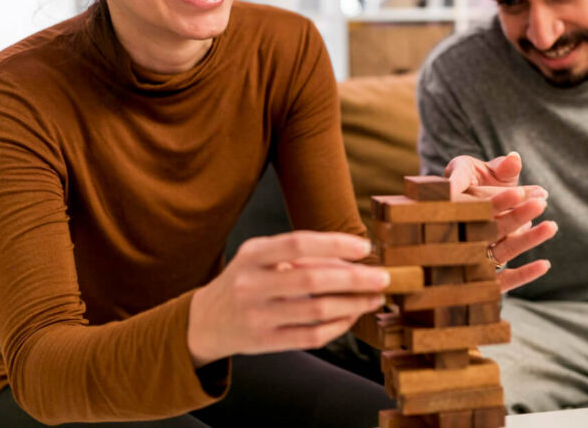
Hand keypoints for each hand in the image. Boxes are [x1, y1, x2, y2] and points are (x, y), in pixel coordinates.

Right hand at [187, 231, 388, 366]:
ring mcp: (257, 317)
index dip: (333, 244)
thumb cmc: (246, 279)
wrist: (205, 321)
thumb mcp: (260, 256)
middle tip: (382, 278)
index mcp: (252, 255)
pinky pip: (311, 336)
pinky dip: (338, 327)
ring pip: (316, 312)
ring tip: (374, 298)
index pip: (297, 244)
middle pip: (312, 281)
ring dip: (353, 305)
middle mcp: (251, 285)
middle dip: (354, 280)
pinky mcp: (265, 342)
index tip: (364, 248)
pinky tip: (351, 316)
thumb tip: (351, 258)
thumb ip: (298, 255)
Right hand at [445, 153, 556, 292]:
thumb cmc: (483, 181)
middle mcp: (453, 220)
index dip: (494, 197)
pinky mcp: (479, 271)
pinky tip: (545, 264)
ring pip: (496, 246)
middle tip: (541, 203)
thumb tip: (514, 160)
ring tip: (551, 227)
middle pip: (486, 222)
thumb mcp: (491, 171)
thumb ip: (503, 167)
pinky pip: (500, 279)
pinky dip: (523, 274)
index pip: (471, 196)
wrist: (470, 210)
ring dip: (525, 239)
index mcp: (452, 188)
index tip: (517, 193)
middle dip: (515, 214)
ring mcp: (465, 249)